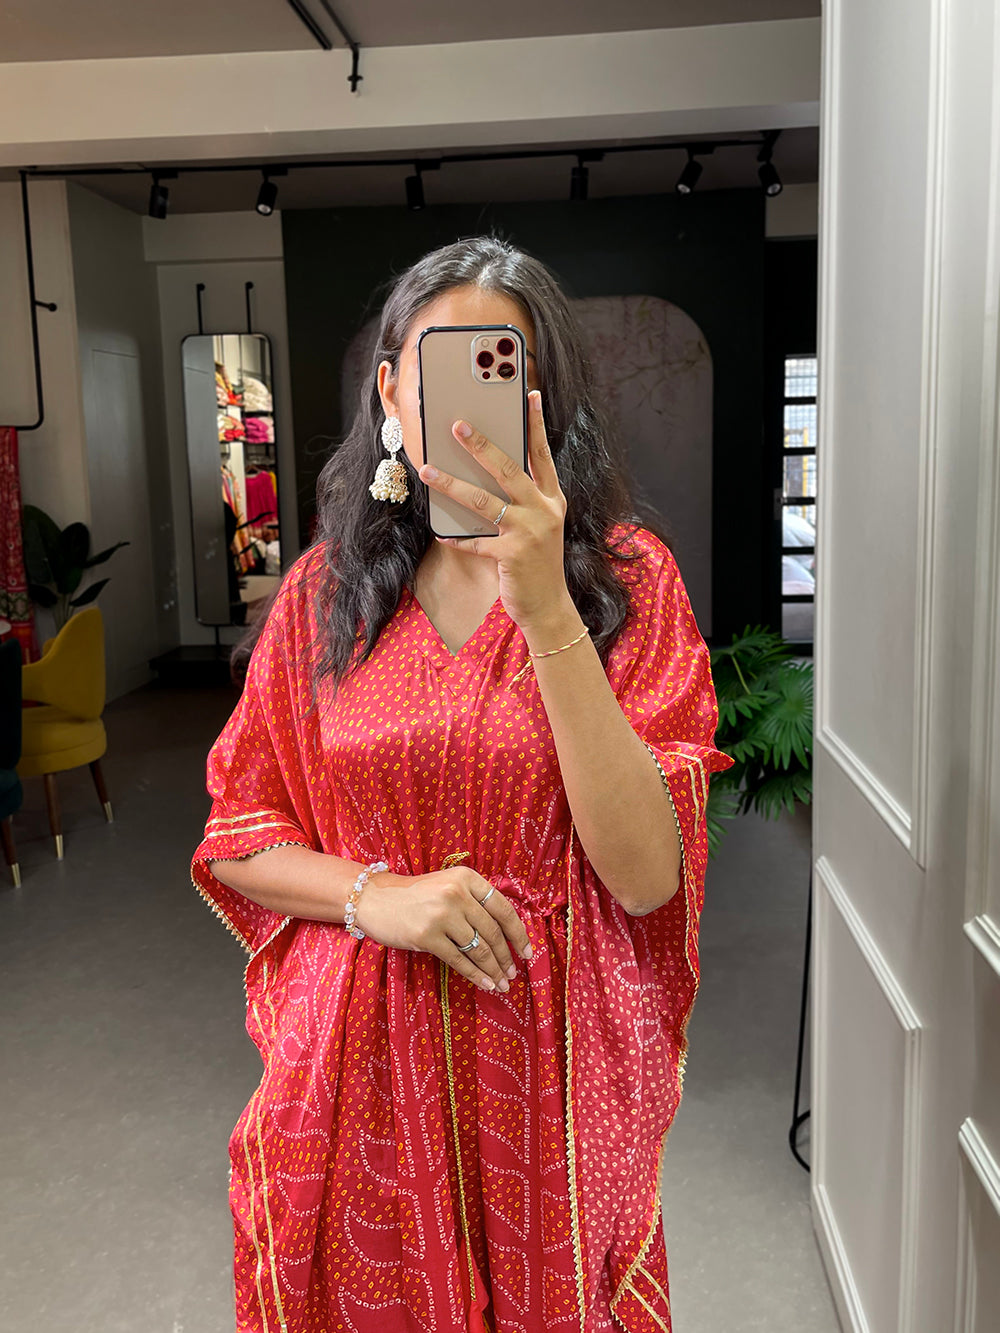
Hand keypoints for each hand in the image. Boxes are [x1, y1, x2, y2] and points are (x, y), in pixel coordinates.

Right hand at [353, 865, 532, 991]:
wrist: (374, 898)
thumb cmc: (415, 896)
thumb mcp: (448, 886)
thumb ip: (474, 901)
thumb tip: (506, 934)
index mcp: (466, 878)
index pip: (503, 908)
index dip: (519, 933)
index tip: (528, 952)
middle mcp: (457, 893)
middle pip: (493, 932)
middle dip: (507, 957)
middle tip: (513, 973)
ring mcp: (442, 914)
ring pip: (478, 948)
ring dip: (494, 969)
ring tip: (502, 983)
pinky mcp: (427, 935)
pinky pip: (459, 960)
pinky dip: (476, 975)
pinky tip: (485, 984)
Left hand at [418, 389, 570, 629]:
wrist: (548, 607)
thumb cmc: (537, 563)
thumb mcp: (537, 527)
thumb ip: (520, 501)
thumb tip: (483, 476)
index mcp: (551, 499)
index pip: (542, 454)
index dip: (535, 425)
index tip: (530, 396)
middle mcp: (543, 510)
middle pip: (507, 468)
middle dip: (480, 444)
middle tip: (457, 425)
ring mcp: (528, 531)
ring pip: (482, 500)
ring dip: (451, 484)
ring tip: (428, 469)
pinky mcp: (511, 554)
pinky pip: (474, 540)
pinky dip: (456, 538)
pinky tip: (441, 533)